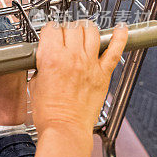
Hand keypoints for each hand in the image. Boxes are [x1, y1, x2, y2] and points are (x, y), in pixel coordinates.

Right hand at [29, 21, 127, 137]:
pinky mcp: (103, 74)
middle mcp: (72, 57)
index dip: (50, 30)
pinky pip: (115, 50)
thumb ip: (42, 66)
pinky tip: (121, 29)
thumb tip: (46, 59)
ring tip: (83, 32)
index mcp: (51, 58)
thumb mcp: (35, 83)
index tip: (50, 34)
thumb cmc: (49, 113)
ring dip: (86, 29)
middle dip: (66, 29)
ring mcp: (89, 64)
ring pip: (91, 32)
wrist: (65, 129)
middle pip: (71, 27)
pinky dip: (120, 37)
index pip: (52, 29)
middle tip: (65, 36)